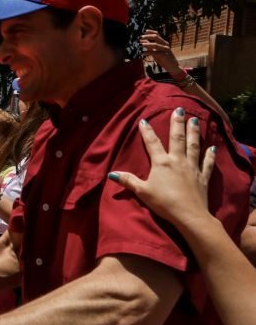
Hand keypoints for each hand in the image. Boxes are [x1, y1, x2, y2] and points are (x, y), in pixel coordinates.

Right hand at [108, 109, 215, 229]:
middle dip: (177, 123)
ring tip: (194, 120)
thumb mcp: (142, 191)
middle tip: (179, 110)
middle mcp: (177, 160)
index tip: (144, 120)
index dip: (147, 132)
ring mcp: (192, 167)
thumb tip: (111, 174)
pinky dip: (210, 154)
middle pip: (177, 138)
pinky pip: (207, 163)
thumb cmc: (163, 202)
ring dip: (193, 132)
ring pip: (193, 146)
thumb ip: (128, 181)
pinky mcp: (203, 176)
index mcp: (161, 163)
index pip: (152, 143)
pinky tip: (212, 147)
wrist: (188, 214)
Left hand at [139, 29, 181, 76]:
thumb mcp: (155, 51)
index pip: (157, 34)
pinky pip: (155, 52)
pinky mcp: (164, 55)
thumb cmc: (163, 59)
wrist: (172, 66)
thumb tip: (142, 41)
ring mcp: (165, 49)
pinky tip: (142, 53)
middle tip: (140, 37)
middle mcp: (165, 44)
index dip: (150, 32)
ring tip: (140, 45)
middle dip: (147, 36)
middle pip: (156, 37)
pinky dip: (148, 52)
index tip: (143, 31)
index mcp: (163, 42)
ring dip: (147, 44)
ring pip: (155, 44)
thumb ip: (150, 47)